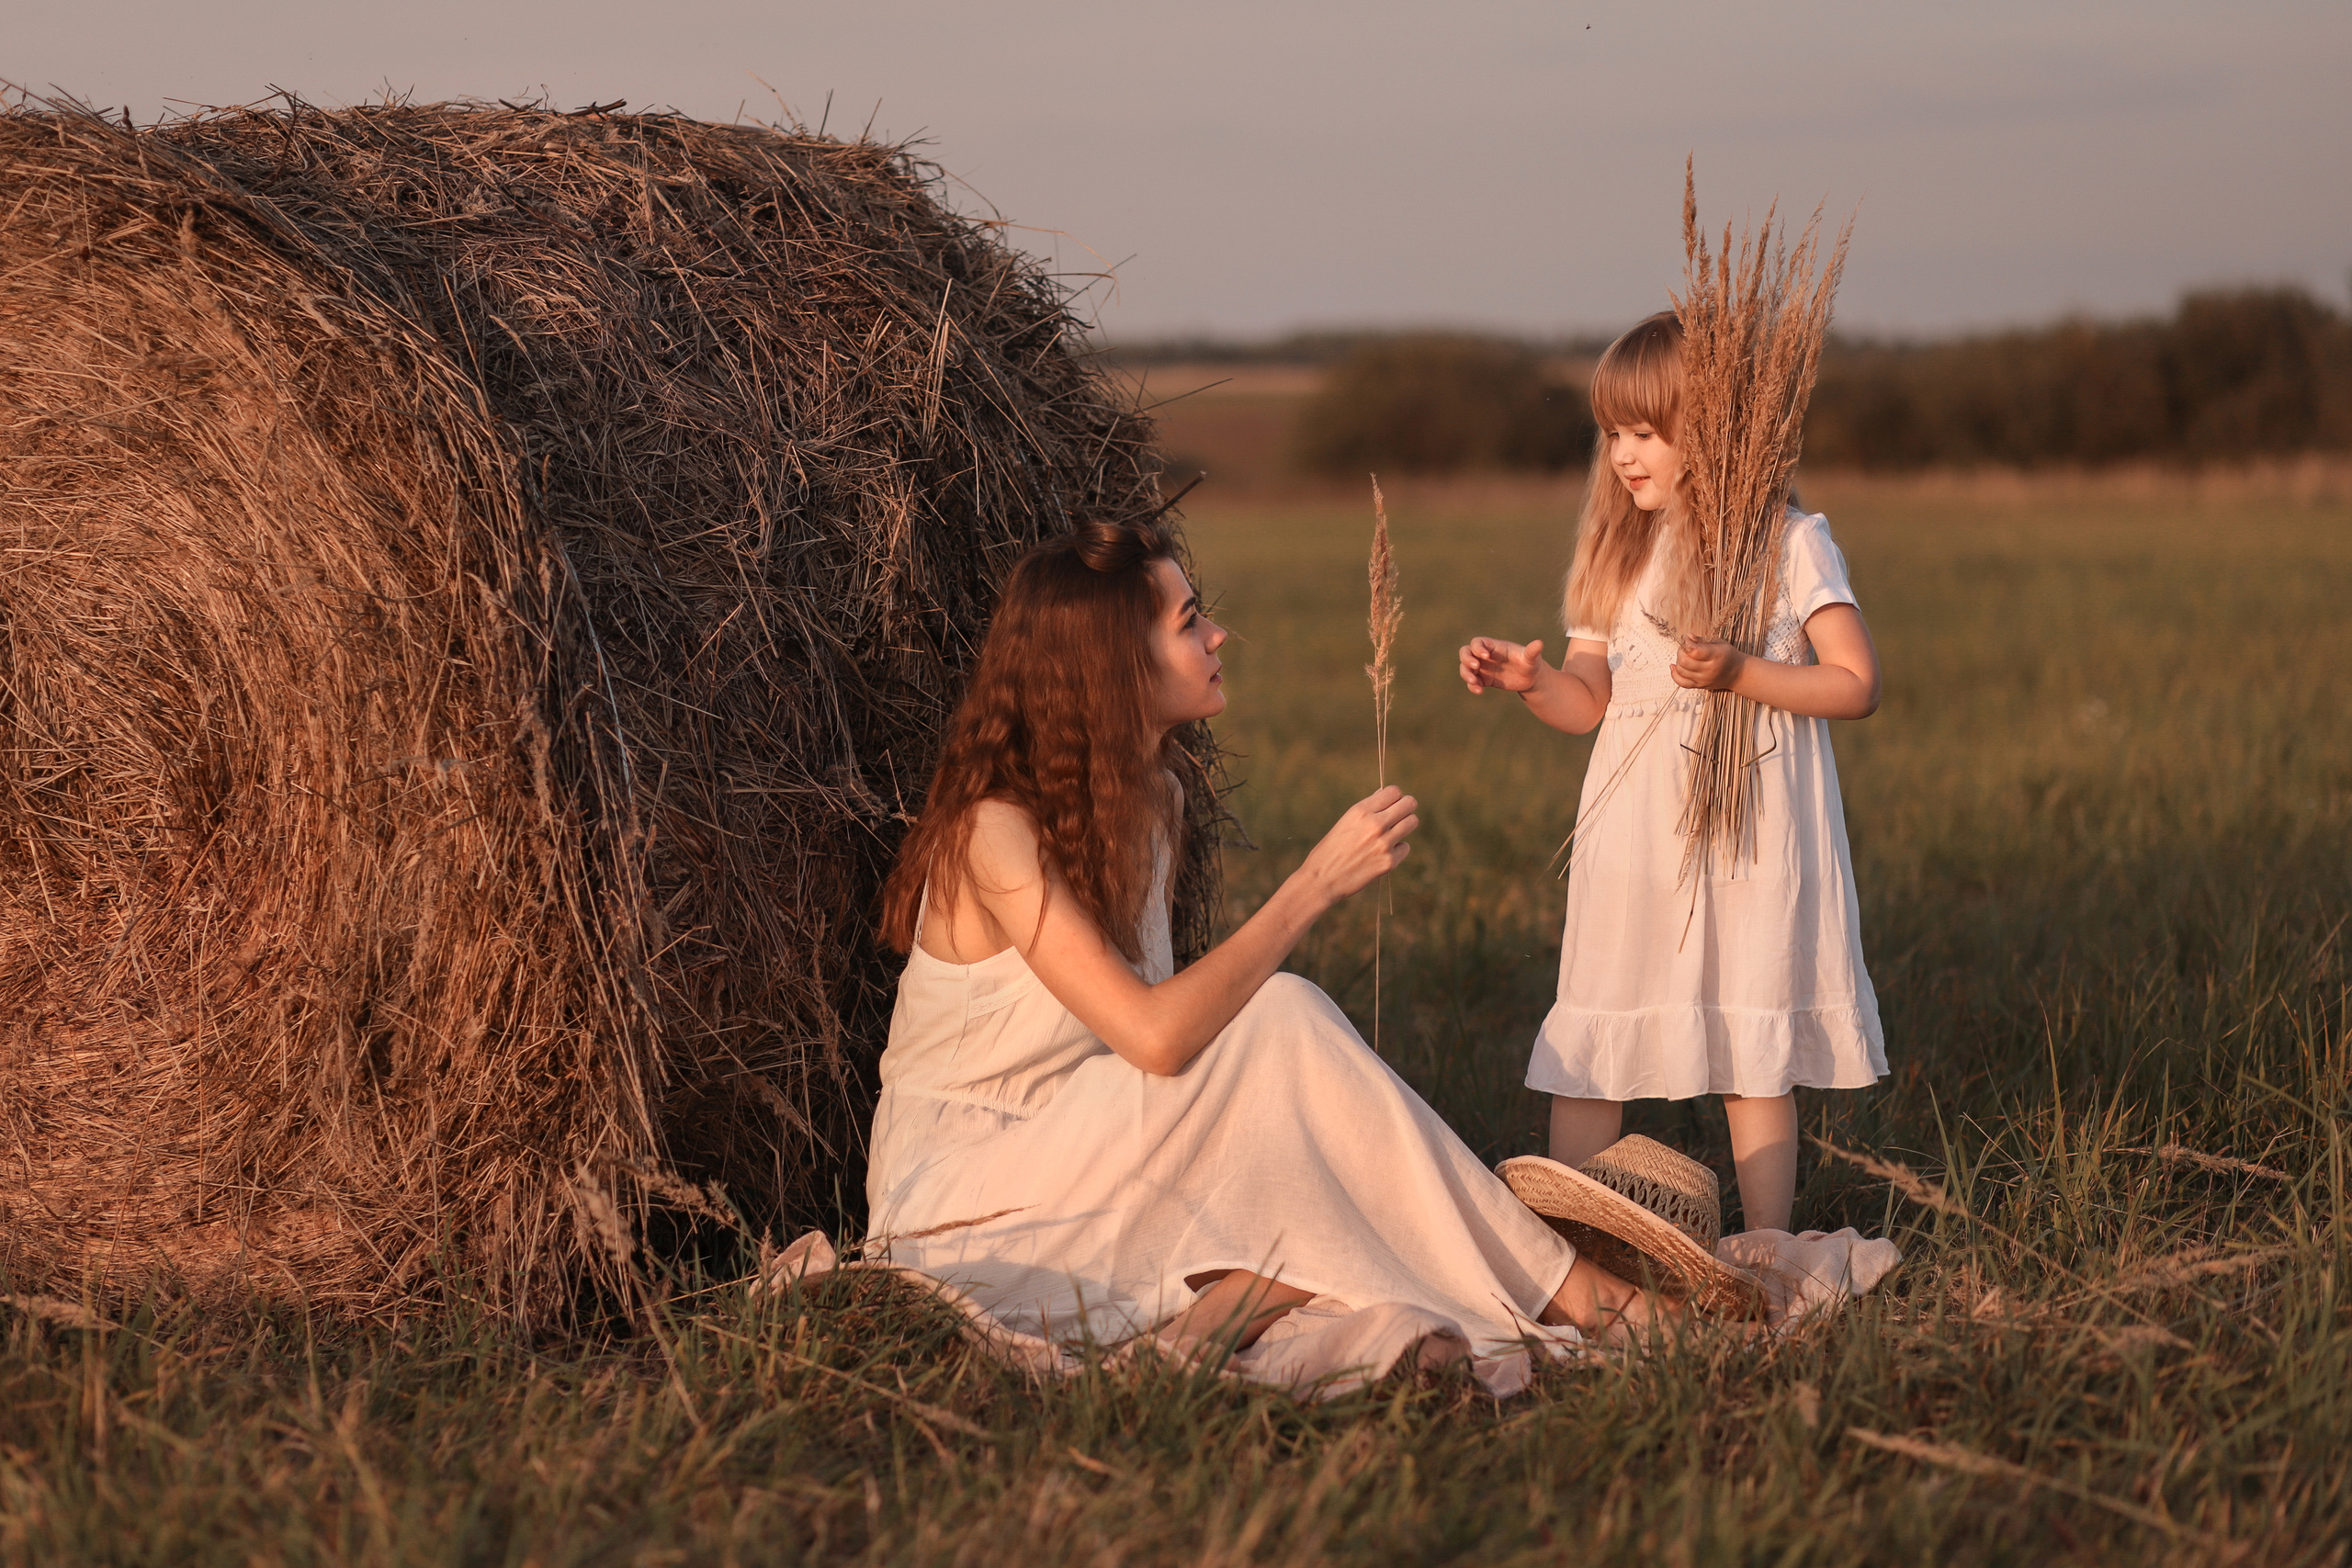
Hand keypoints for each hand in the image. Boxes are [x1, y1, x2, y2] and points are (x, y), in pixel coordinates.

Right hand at [1296, 785, 1417, 903]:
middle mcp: (1375, 824)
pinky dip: (1397, 849)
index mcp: (1361, 811)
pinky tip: (1383, 854)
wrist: (1322, 880)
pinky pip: (1405, 847)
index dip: (1395, 797)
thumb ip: (1367, 810)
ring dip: (1405, 825)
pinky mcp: (1389, 862)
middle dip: (1406, 807)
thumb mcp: (1345, 822)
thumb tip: (1386, 796)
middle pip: (1409, 804)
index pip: (1394, 791)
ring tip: (1392, 833)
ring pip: (1412, 822)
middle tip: (1399, 815)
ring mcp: (1384, 843)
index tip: (1391, 804)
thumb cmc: (1331, 850)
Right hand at [1460, 636, 1545, 694]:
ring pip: (1465, 668)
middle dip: (1466, 659)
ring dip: (1466, 674)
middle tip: (1475, 666)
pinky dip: (1472, 686)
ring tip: (1475, 682)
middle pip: (1465, 652)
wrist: (1530, 679)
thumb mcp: (1531, 658)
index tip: (1486, 656)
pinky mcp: (1484, 680)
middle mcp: (1485, 656)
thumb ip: (1532, 651)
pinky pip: (1472, 682)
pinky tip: (1480, 691)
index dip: (1478, 648)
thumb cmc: (1530, 663)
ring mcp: (1483, 668)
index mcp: (1494, 646)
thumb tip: (1540, 643)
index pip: (1478, 642)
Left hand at [1671, 636, 1745, 691]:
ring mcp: (1703, 679)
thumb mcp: (1718, 643)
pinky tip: (1674, 666)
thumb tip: (1687, 636)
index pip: (1694, 651)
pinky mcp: (1699, 686)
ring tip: (1684, 656)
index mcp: (1716, 656)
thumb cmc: (1727, 655)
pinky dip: (1675, 674)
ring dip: (1678, 661)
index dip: (1686, 643)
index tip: (1687, 639)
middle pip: (1685, 661)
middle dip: (1681, 651)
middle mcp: (1709, 669)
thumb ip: (1701, 640)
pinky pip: (1682, 683)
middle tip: (1685, 647)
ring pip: (1681, 671)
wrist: (1737, 673)